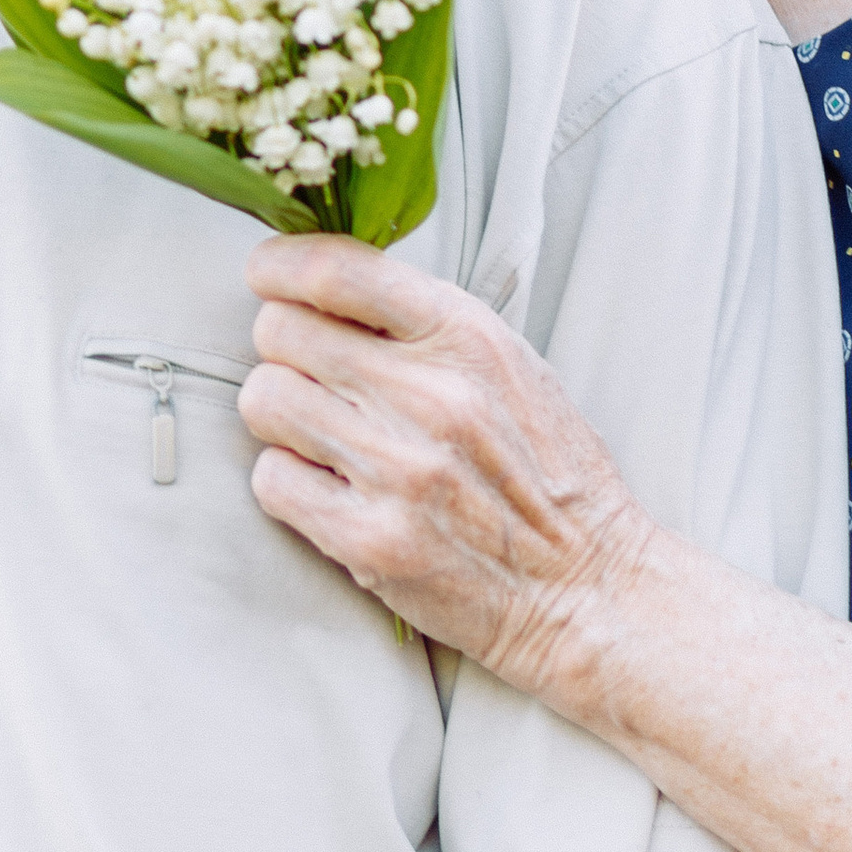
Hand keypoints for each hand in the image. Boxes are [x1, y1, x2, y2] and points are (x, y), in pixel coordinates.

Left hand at [241, 237, 654, 705]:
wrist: (586, 585)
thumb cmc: (545, 471)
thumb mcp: (508, 362)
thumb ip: (423, 320)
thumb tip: (323, 282)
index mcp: (464, 335)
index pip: (336, 269)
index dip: (281, 266)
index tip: (267, 276)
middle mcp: (428, 393)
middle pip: (280, 330)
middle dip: (285, 350)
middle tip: (315, 379)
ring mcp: (397, 468)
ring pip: (265, 398)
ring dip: (281, 416)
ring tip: (323, 435)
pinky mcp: (370, 540)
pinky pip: (271, 479)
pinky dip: (288, 482)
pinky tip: (329, 489)